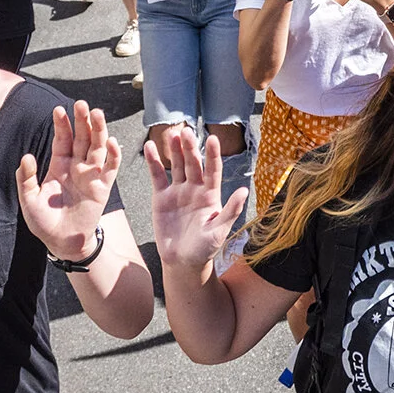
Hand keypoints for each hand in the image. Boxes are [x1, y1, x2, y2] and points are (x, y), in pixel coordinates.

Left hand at [16, 102, 121, 260]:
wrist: (63, 242)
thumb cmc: (44, 222)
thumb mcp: (29, 199)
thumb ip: (25, 178)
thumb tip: (26, 156)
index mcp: (59, 165)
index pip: (62, 139)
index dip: (62, 124)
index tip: (58, 109)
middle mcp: (76, 166)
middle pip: (82, 138)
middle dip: (82, 121)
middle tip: (82, 104)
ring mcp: (91, 175)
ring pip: (97, 147)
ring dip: (98, 130)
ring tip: (97, 114)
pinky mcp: (103, 187)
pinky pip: (110, 168)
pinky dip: (113, 155)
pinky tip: (112, 142)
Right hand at [145, 126, 242, 275]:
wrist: (183, 261)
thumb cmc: (205, 249)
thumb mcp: (219, 231)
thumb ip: (230, 211)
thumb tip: (243, 191)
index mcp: (211, 195)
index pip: (213, 170)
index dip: (212, 155)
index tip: (212, 139)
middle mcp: (195, 188)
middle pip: (193, 164)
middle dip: (189, 148)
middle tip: (186, 131)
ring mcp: (178, 191)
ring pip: (176, 165)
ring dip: (174, 150)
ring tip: (171, 133)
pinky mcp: (162, 197)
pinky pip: (157, 175)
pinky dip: (153, 161)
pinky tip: (150, 146)